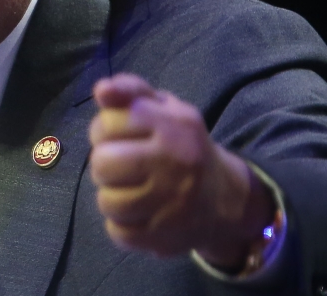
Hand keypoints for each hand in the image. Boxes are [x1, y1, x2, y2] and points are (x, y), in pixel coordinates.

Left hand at [89, 74, 274, 267]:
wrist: (226, 198)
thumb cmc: (180, 144)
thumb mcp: (162, 108)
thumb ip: (130, 90)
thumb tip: (102, 90)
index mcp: (172, 125)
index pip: (106, 124)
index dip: (104, 130)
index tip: (119, 136)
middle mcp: (175, 163)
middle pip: (102, 163)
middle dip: (105, 163)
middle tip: (122, 166)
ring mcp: (172, 204)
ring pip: (107, 201)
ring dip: (112, 196)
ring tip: (130, 190)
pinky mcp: (165, 238)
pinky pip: (118, 232)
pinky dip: (122, 224)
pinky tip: (140, 213)